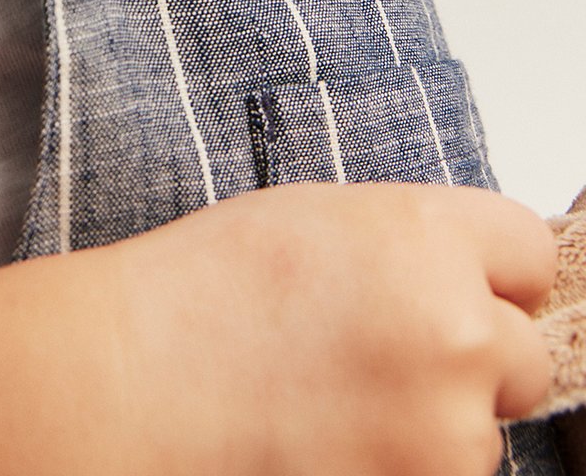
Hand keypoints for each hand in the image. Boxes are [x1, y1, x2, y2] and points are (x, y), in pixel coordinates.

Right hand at [102, 181, 556, 475]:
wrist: (140, 379)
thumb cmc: (208, 290)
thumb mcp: (323, 218)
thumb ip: (412, 242)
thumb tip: (465, 275)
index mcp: (426, 237)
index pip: (530, 254)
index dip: (493, 275)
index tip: (466, 290)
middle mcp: (454, 328)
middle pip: (522, 354)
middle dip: (472, 360)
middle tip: (389, 357)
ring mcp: (444, 427)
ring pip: (481, 431)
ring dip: (432, 424)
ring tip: (339, 401)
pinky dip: (401, 465)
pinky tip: (334, 437)